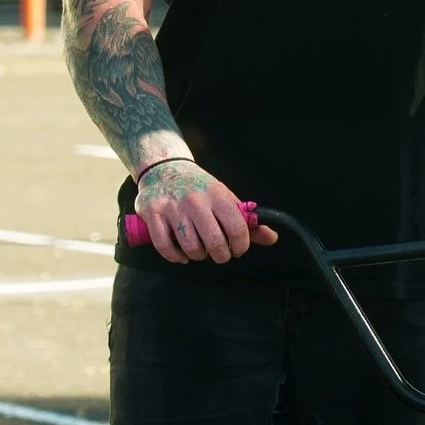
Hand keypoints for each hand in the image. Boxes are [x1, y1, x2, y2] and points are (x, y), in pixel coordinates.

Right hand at [135, 160, 279, 264]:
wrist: (164, 168)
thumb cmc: (198, 186)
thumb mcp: (225, 197)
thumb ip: (247, 220)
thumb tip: (271, 238)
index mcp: (217, 195)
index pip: (237, 227)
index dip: (241, 245)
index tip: (238, 249)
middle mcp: (195, 201)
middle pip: (214, 241)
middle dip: (221, 255)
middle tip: (220, 254)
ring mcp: (172, 208)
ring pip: (190, 247)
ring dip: (198, 256)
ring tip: (200, 251)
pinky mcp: (152, 215)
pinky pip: (164, 246)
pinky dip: (175, 257)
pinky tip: (182, 255)